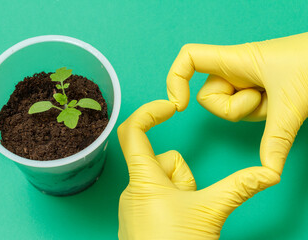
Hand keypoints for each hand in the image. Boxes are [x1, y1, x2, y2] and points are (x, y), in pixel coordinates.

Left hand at [117, 100, 279, 239]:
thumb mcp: (210, 211)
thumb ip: (238, 187)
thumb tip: (268, 171)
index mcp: (144, 180)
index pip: (133, 132)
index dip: (148, 112)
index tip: (169, 107)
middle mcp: (133, 190)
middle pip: (162, 161)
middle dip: (183, 175)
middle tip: (189, 200)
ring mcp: (134, 205)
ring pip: (163, 180)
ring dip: (179, 192)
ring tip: (184, 217)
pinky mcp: (138, 218)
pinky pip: (158, 197)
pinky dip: (172, 203)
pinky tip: (177, 224)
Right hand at [167, 33, 307, 174]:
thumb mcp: (292, 103)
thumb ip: (275, 140)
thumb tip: (268, 173)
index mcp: (233, 59)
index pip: (189, 58)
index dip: (174, 79)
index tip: (179, 106)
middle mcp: (234, 70)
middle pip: (208, 98)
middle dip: (233, 109)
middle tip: (262, 98)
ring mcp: (245, 81)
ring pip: (228, 108)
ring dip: (253, 112)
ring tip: (276, 97)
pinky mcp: (256, 90)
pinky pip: (247, 111)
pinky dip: (263, 113)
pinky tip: (279, 101)